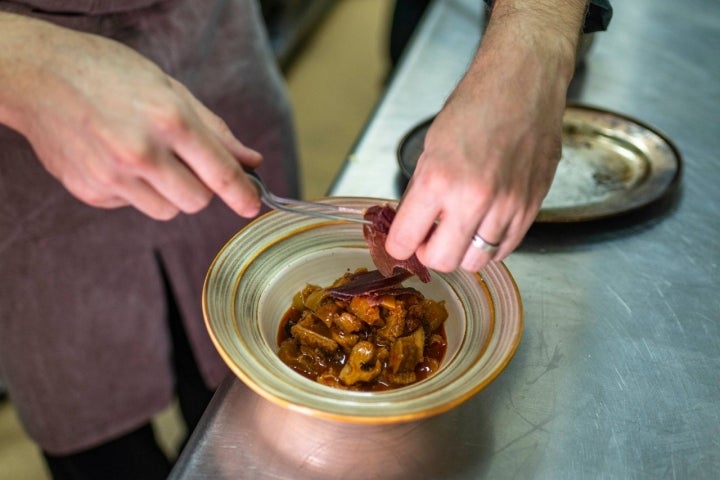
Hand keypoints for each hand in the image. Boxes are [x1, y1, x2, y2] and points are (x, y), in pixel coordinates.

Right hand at [0, 13, 261, 219]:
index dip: (242, 194)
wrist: (39, 76)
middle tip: (183, 164)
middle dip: (199, 188)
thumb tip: (250, 160)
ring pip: (166, 211)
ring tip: (145, 159)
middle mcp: (142, 152)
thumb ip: (213, 130)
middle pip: (196, 201)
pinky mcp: (90, 191)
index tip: (253, 206)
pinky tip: (116, 160)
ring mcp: (112, 175)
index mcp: (170, 120)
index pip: (220, 173)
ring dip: (167, 193)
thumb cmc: (109, 74)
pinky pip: (131, 206)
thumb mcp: (169, 88)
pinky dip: (134, 190)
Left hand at [385, 0, 585, 271]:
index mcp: (439, 180)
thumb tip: (413, 225)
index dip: (398, 244)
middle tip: (428, 237)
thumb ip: (421, 190)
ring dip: (461, 250)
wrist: (524, 81)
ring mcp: (507, 206)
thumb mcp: (431, 145)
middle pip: (442, 262)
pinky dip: (489, 245)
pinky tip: (482, 225)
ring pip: (475, 262)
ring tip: (458, 228)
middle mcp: (473, 199)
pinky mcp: (532, 207)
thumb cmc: (477, 104)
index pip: (405, 241)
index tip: (400, 240)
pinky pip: (504, 249)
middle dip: (428, 254)